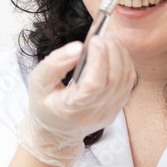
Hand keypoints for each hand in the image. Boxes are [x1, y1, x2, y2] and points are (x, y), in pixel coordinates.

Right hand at [19, 35, 134, 166]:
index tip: (94, 39)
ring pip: (126, 80)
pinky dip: (125, 63)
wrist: (56, 131)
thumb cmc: (45, 104)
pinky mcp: (117, 109)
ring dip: (121, 54)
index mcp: (71, 110)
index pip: (94, 84)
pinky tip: (115, 52)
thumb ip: (55, 64)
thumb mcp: (38, 82)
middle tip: (103, 34)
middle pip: (114, 79)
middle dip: (112, 51)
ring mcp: (109, 113)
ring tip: (109, 39)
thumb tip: (78, 47)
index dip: (99, 59)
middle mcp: (94, 114)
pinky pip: (128, 83)